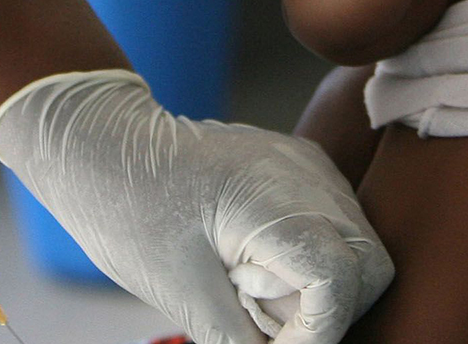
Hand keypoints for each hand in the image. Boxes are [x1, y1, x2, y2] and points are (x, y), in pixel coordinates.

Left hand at [0, 71, 393, 343]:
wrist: (100, 144)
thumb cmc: (128, 211)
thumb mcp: (185, 294)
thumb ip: (243, 341)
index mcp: (277, 197)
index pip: (341, 281)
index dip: (315, 331)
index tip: (269, 343)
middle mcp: (308, 175)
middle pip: (367, 266)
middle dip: (324, 310)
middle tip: (253, 311)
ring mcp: (307, 166)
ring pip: (355, 247)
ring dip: (314, 285)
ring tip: (246, 282)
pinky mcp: (297, 168)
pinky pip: (328, 225)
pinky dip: (303, 258)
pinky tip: (251, 259)